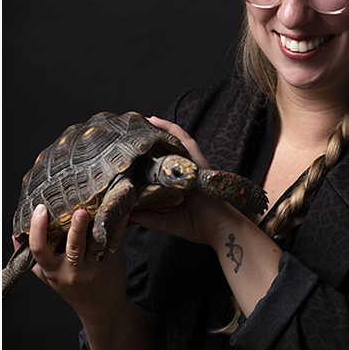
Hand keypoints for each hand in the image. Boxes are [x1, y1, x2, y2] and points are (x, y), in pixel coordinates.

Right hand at [28, 205, 131, 325]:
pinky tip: (120, 212)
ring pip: (93, 244)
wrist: (100, 311)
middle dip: (74, 228)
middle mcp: (72, 271)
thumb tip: (15, 237)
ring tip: (95, 208)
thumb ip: (31, 259)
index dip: (37, 229)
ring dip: (94, 226)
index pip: (40, 250)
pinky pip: (113, 242)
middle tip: (76, 210)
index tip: (40, 209)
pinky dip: (117, 226)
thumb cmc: (72, 290)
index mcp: (53, 271)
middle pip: (72, 248)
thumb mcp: (48, 277)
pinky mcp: (110, 264)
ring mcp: (93, 268)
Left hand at [129, 115, 236, 245]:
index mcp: (179, 181)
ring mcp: (193, 164)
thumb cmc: (200, 226)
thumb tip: (127, 215)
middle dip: (154, 137)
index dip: (149, 152)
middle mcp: (186, 170)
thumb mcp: (165, 220)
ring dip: (160, 128)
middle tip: (134, 128)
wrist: (221, 230)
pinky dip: (172, 129)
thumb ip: (148, 216)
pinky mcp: (199, 162)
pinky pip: (184, 140)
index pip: (162, 162)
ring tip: (143, 119)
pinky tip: (156, 120)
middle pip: (168, 148)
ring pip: (175, 140)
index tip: (132, 147)